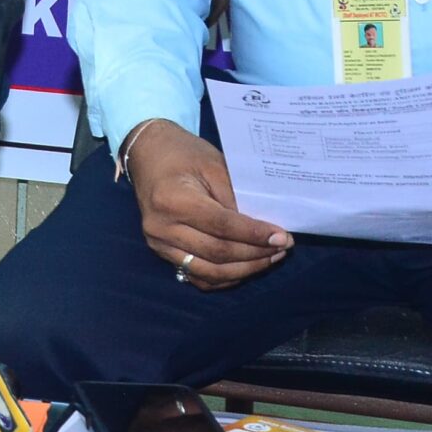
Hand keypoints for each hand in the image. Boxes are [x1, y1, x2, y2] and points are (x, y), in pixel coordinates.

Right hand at [125, 120, 292, 290]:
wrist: (149, 154)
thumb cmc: (184, 153)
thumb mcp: (214, 165)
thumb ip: (235, 199)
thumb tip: (264, 230)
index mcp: (173, 200)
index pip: (221, 226)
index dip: (254, 234)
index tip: (282, 237)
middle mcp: (161, 227)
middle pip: (217, 252)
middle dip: (255, 254)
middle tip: (282, 247)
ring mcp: (158, 243)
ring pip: (209, 271)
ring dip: (244, 269)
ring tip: (270, 258)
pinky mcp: (161, 252)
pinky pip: (197, 276)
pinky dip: (225, 277)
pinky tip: (246, 267)